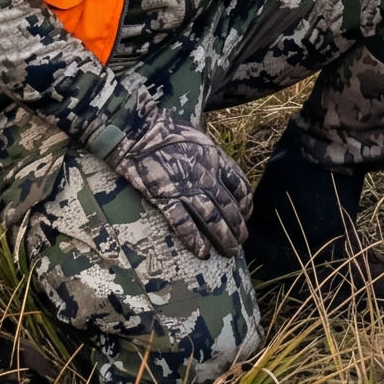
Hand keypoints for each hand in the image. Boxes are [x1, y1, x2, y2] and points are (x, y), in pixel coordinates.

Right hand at [108, 112, 251, 258]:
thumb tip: (221, 172)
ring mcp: (185, 188)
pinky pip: (183, 223)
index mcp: (216, 159)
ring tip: (229, 252)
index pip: (240, 187)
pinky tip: (202, 253)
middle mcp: (205, 176)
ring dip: (222, 238)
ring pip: (211, 219)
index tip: (246, 215)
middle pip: (228, 208)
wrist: (138, 130)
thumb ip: (212, 156)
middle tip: (240, 242)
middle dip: (237, 228)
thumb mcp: (200, 137)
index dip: (246, 205)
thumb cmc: (166, 130)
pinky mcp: (164, 198)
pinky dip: (194, 240)